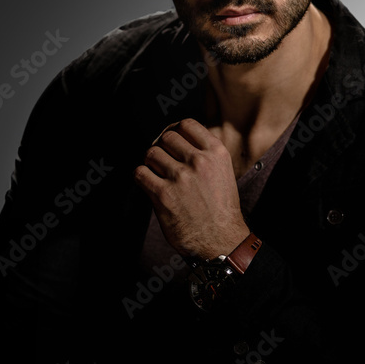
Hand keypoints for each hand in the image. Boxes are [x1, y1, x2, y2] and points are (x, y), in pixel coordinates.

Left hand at [134, 118, 248, 259]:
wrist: (221, 239)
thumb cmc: (221, 208)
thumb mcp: (223, 172)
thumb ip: (205, 154)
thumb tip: (179, 140)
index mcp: (216, 153)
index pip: (187, 124)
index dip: (175, 131)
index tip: (171, 141)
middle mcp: (199, 161)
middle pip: (166, 137)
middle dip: (162, 148)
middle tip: (163, 161)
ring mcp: (180, 177)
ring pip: (151, 153)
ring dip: (151, 163)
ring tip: (157, 175)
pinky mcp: (163, 194)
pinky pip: (140, 173)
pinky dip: (142, 178)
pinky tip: (150, 186)